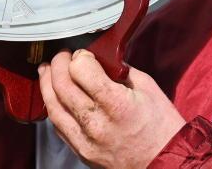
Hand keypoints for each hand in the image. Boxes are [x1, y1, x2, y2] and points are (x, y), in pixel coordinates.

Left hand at [38, 49, 185, 167]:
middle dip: (58, 64)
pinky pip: (58, 127)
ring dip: (47, 84)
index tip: (84, 54)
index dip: (80, 56)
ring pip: (53, 107)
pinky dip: (54, 107)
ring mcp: (86, 140)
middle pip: (62, 86)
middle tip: (63, 56)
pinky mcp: (81, 152)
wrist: (164, 162)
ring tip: (47, 71)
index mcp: (117, 104)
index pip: (81, 70)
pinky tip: (55, 97)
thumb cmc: (161, 127)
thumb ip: (120, 71)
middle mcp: (97, 123)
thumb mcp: (148, 88)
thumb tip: (101, 58)